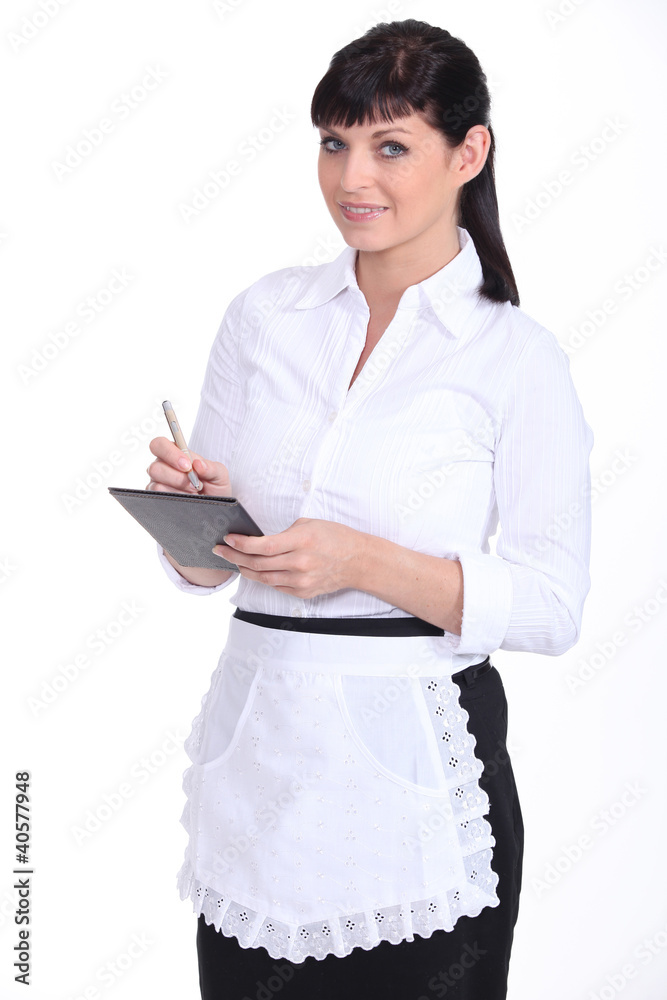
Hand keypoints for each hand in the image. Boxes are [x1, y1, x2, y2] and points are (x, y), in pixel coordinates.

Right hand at [146, 436, 232, 496]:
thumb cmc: (214, 486)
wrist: (215, 505)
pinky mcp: (158, 497)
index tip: (187, 466)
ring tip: (193, 492)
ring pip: (157, 484)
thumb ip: (211, 467)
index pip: (160, 444)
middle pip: (155, 467)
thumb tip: (198, 464)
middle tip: (194, 483)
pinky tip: (186, 498)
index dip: (170, 454)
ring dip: (179, 489)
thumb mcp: (219, 474)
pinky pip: (160, 497)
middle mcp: (163, 467)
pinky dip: (176, 497)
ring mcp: (158, 483)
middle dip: (178, 477)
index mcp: (175, 453)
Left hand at [211, 517, 363, 597]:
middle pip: (257, 564)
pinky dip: (263, 578)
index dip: (240, 544)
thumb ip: (284, 533)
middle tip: (220, 550)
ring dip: (245, 569)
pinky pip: (276, 586)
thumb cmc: (336, 538)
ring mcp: (301, 580)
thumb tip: (260, 541)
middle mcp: (300, 563)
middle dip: (234, 556)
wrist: (359, 561)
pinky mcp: (303, 591)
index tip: (227, 539)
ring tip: (234, 560)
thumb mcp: (309, 524)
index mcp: (301, 541)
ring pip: (263, 578)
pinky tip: (254, 570)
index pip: (262, 546)